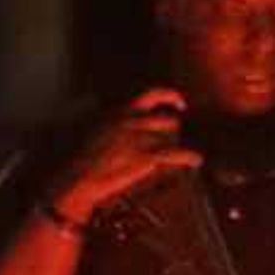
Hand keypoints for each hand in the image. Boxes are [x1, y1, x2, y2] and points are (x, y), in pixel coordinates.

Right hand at [47, 88, 200, 224]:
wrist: (77, 178)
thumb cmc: (79, 159)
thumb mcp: (87, 127)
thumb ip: (95, 112)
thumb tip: (94, 102)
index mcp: (118, 112)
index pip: (150, 95)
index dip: (170, 97)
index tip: (180, 103)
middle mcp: (132, 121)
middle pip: (168, 120)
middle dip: (172, 132)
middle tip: (171, 142)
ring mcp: (140, 138)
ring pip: (172, 137)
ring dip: (176, 146)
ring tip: (181, 156)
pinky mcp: (146, 157)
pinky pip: (176, 154)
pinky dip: (190, 157)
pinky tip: (196, 161)